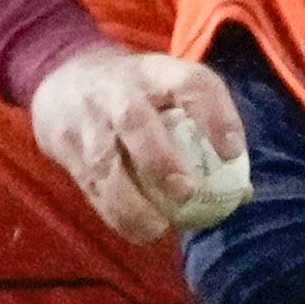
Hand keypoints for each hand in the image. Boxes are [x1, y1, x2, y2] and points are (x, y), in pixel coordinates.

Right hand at [29, 44, 245, 243]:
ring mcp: (87, 119)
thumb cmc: (137, 95)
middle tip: (187, 192)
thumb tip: (242, 193)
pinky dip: (115, 213)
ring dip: (131, 201)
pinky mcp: (66, 147)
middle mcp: (117, 91)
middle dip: (160, 159)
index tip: (233, 153)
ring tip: (158, 228)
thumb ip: (204, 133)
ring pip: (104, 161)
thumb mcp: (168, 92)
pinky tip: (139, 231)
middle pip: (135, 120)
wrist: (62, 80)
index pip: (190, 82)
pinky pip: (90, 185)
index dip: (214, 115)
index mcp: (155, 72)